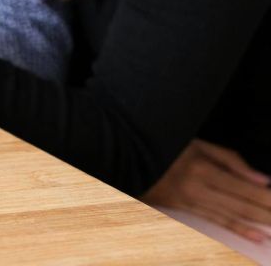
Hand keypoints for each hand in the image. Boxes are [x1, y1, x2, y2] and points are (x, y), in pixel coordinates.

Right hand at [144, 139, 270, 242]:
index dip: (268, 198)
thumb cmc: (164, 147)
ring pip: (231, 216)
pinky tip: (256, 236)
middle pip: (242, 205)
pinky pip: (215, 222)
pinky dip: (238, 230)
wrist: (125, 158)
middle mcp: (198, 188)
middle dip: (267, 213)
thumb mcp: (197, 145)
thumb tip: (263, 180)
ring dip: (257, 225)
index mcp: (203, 168)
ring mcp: (189, 202)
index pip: (246, 188)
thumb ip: (231, 161)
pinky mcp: (182, 210)